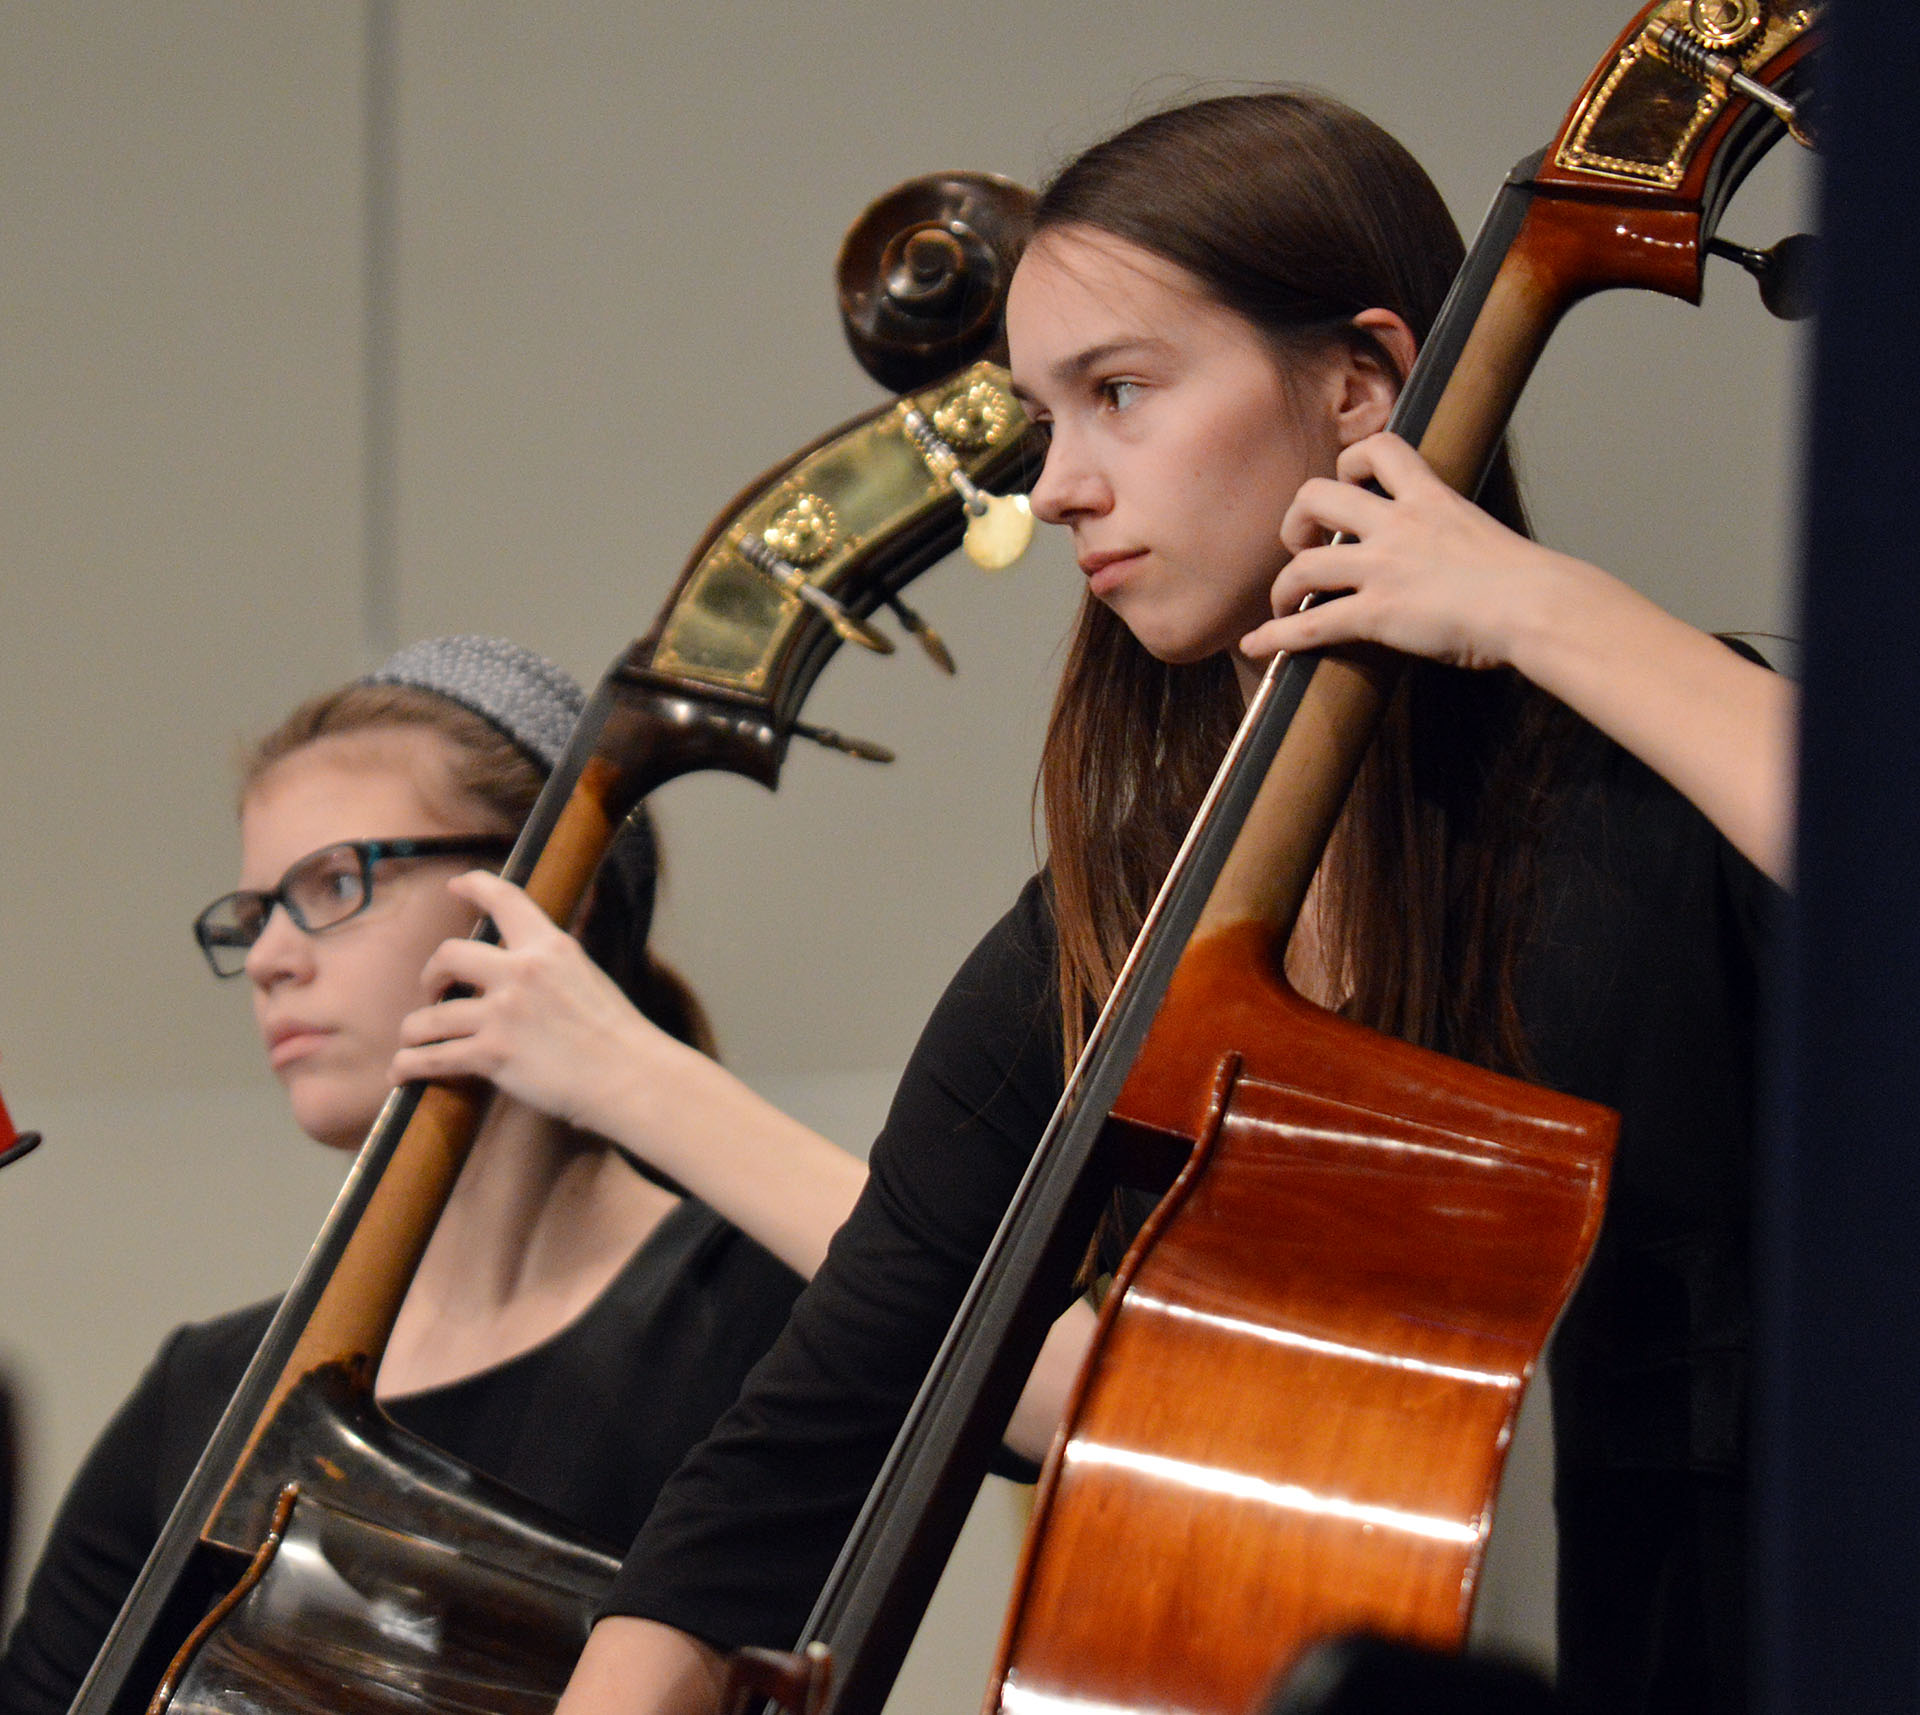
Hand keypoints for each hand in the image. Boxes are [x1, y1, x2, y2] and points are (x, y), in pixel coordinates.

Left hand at [390, 869, 666, 1135]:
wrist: (629, 1077)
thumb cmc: (616, 1036)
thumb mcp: (587, 978)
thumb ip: (551, 968)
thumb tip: (521, 970)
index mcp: (550, 947)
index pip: (506, 900)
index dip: (475, 886)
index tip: (456, 886)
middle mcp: (522, 971)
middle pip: (448, 955)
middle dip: (432, 973)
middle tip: (434, 991)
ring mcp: (503, 1013)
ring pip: (429, 1016)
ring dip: (415, 1029)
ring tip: (415, 1039)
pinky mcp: (492, 1054)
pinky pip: (432, 1058)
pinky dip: (409, 1066)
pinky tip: (402, 1071)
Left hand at [1240, 432, 1585, 670]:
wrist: (1538, 606)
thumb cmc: (1530, 583)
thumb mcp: (1487, 538)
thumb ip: (1457, 538)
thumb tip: (1455, 560)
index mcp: (1431, 498)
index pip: (1381, 447)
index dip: (1351, 460)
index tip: (1346, 482)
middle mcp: (1398, 524)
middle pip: (1317, 494)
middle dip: (1297, 519)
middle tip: (1302, 544)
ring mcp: (1383, 567)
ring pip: (1304, 562)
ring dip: (1282, 585)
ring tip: (1282, 602)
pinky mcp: (1378, 613)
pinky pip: (1311, 622)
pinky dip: (1276, 635)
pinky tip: (1255, 645)